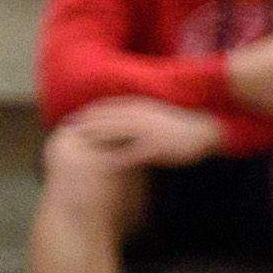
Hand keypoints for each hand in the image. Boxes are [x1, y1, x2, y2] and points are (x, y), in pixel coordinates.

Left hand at [61, 98, 223, 165]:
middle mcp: (139, 116)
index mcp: (139, 107)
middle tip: (66, 131)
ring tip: (77, 146)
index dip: (88, 113)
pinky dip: (114, 158)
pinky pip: (130, 153)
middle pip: (104, 119)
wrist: (206, 130)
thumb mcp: (158, 114)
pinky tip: (102, 165)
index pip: (107, 108)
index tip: (73, 119)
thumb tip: (124, 119)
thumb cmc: (183, 125)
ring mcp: (146, 131)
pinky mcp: (154, 146)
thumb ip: (140, 115)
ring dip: (94, 138)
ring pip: (113, 133)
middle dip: (84, 125)